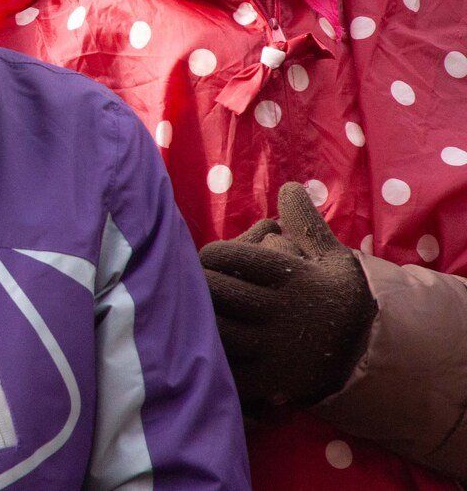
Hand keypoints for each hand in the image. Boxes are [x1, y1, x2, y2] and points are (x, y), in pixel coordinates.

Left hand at [201, 182, 376, 408]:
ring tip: (196, 305)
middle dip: (199, 280)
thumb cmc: (338, 297)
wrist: (368, 355)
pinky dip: (209, 351)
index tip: (215, 258)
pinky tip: (208, 341)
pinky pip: (221, 363)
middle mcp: (281, 313)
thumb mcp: (333, 258)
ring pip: (212, 325)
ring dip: (198, 313)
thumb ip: (307, 223)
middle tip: (196, 280)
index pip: (230, 256)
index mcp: (294, 279)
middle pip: (214, 289)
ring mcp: (271, 350)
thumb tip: (289, 185)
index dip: (213, 254)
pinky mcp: (264, 380)